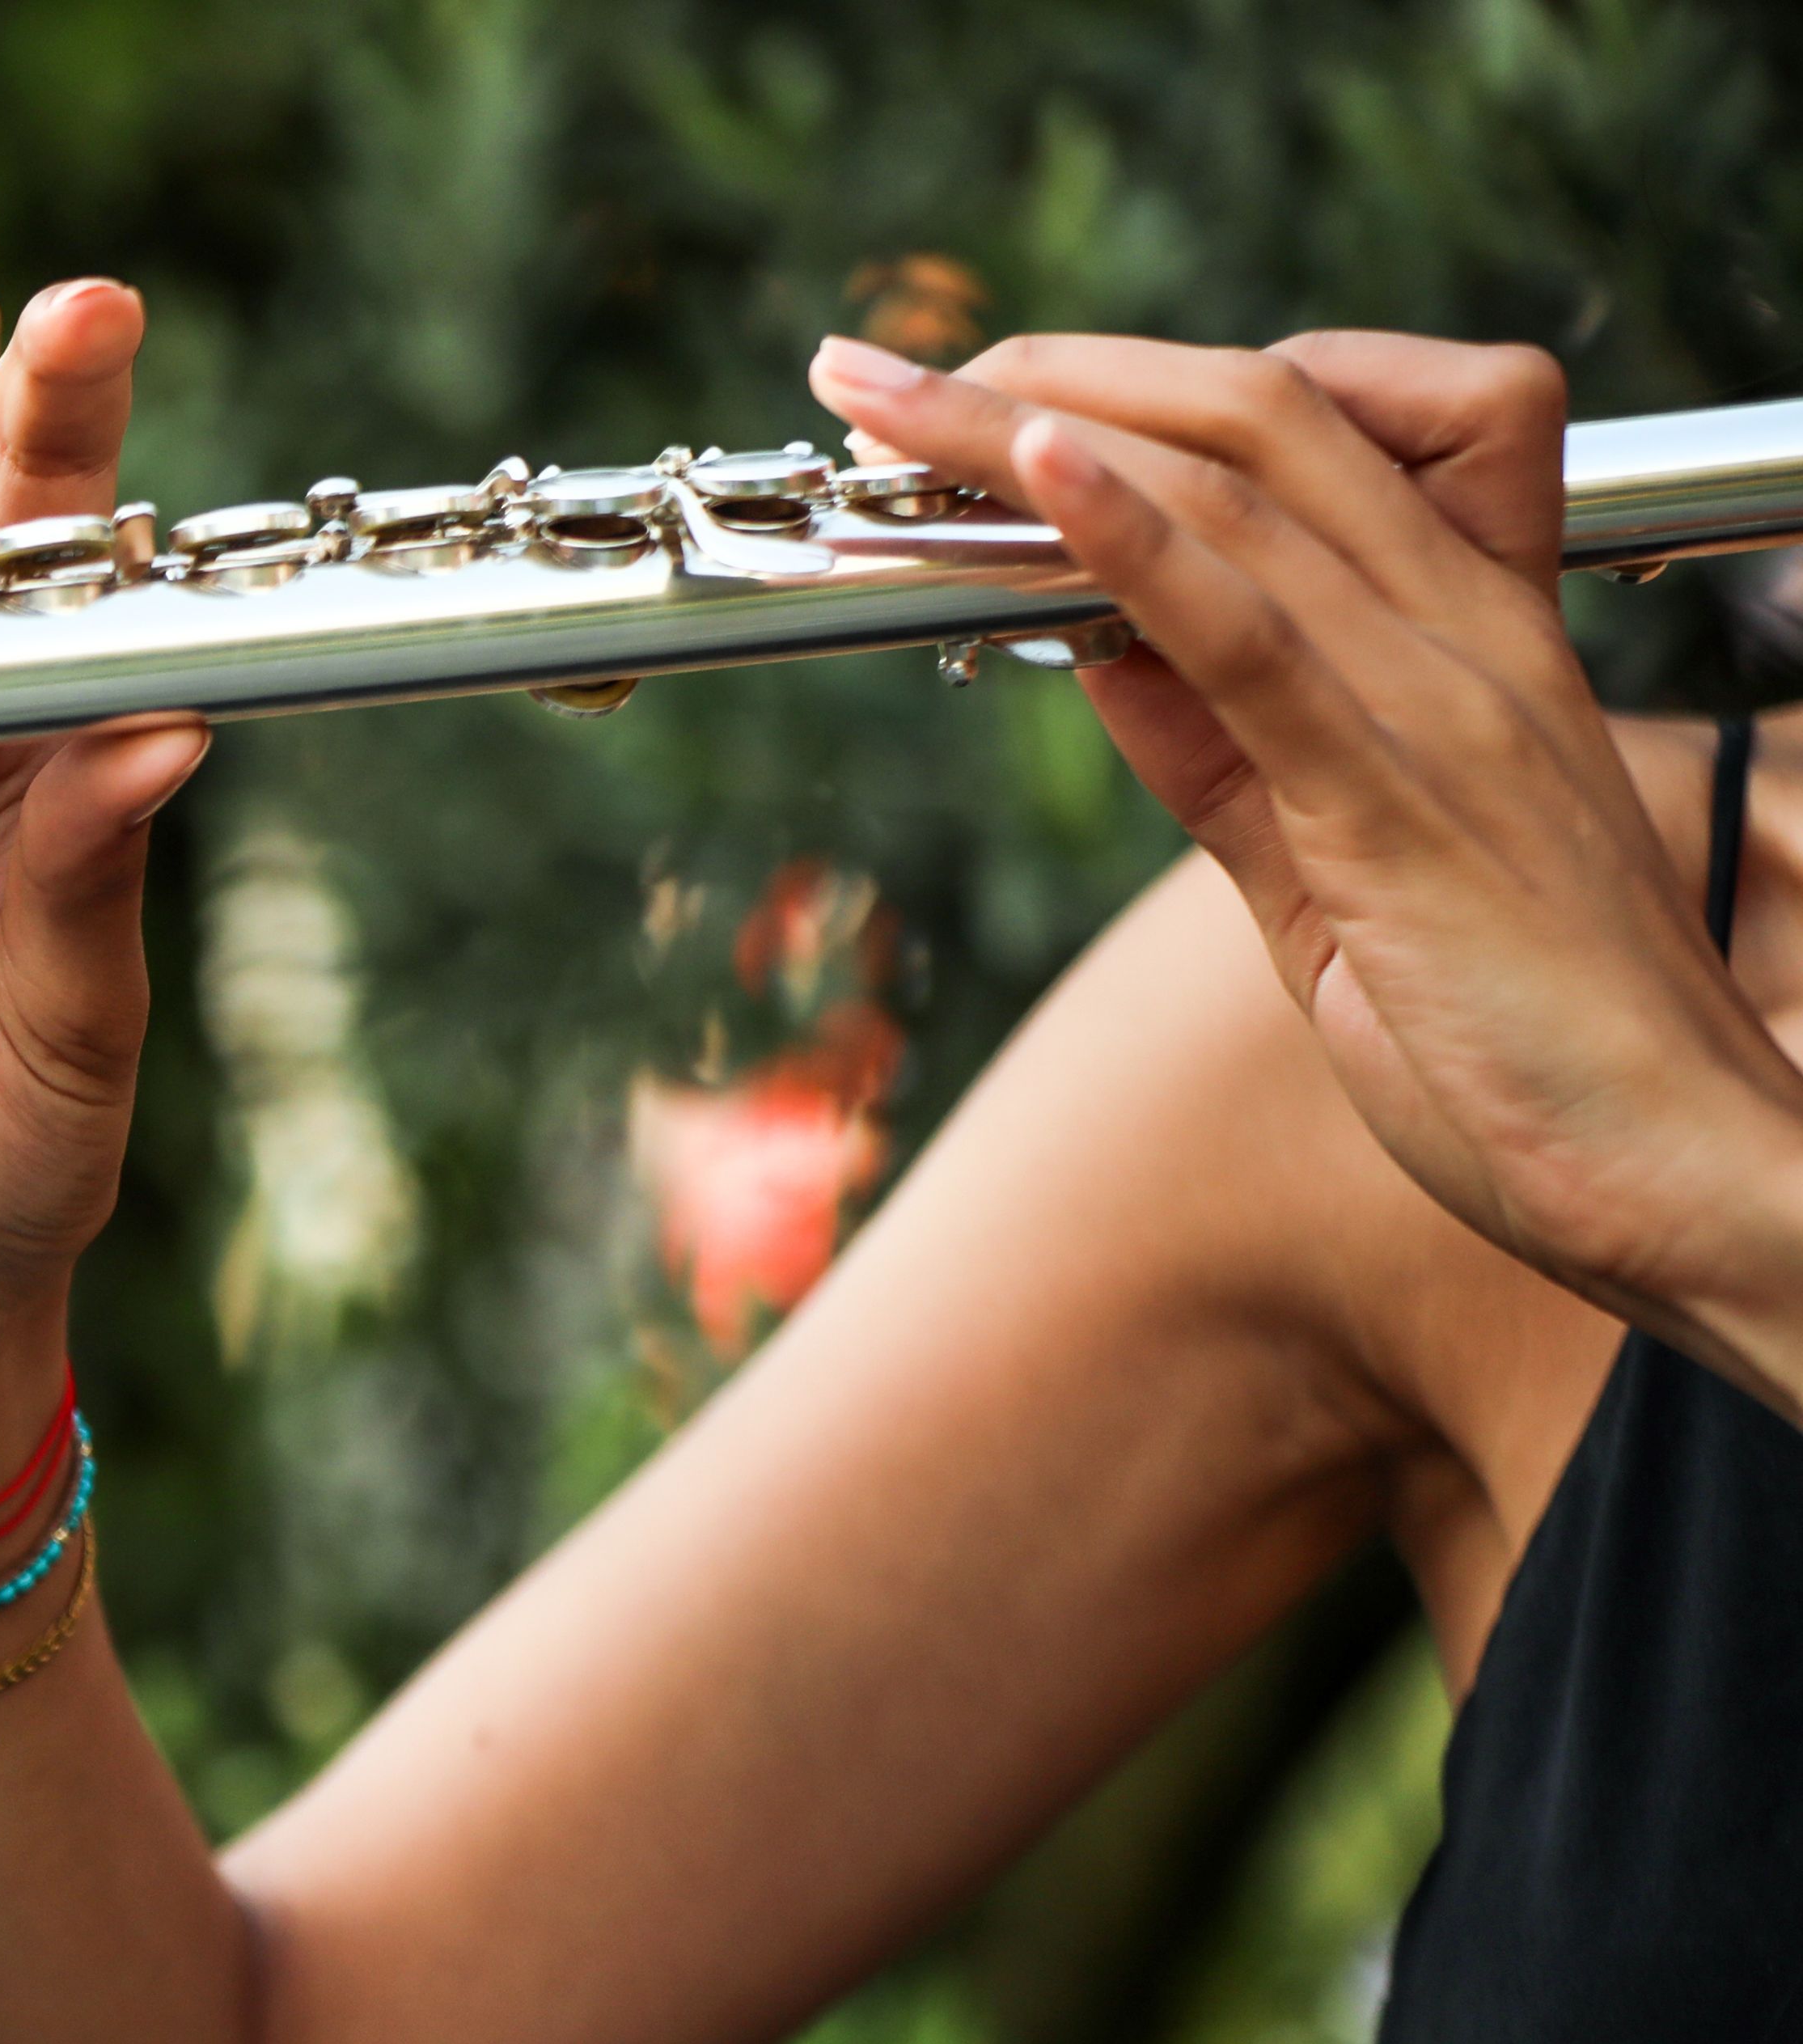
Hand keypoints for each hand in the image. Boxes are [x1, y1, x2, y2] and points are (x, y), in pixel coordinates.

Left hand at [811, 327, 1802, 1377]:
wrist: (1667, 1168)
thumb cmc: (1516, 1043)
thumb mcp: (1330, 874)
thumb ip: (1225, 756)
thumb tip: (1101, 654)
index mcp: (1467, 637)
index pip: (1317, 436)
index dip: (1148, 399)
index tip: (993, 416)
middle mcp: (1463, 633)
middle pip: (1256, 414)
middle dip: (1052, 373)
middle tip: (879, 384)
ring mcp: (1441, 701)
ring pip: (1234, 486)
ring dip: (1029, 425)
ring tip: (879, 394)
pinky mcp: (1398, 799)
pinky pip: (1250, 629)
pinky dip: (1129, 536)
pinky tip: (1030, 465)